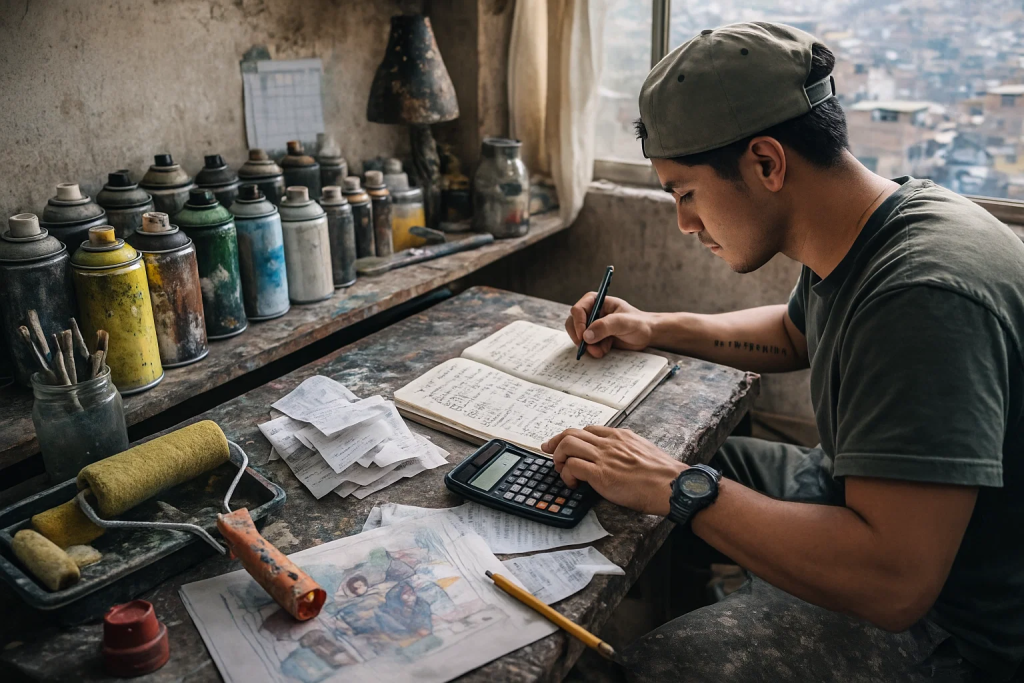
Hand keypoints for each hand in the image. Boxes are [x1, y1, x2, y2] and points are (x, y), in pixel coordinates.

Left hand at [541, 425, 685, 515]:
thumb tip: (619, 459)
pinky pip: (572, 467)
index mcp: (621, 436)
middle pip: (572, 433)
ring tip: (561, 469)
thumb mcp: (645, 451)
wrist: (673, 485)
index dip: (573, 437)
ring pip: (567, 445)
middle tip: (548, 451)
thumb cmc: (664, 475)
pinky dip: (566, 474)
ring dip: (558, 457)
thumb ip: (628, 450)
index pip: (589, 429)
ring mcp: (604, 458)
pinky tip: (572, 483)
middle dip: (555, 442)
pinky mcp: (601, 475)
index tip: (565, 444)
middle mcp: (610, 443)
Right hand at [565, 294, 654, 358]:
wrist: (647, 334)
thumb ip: (605, 326)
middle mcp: (591, 312)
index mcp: (596, 301)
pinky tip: (605, 350)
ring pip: (578, 336)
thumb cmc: (638, 323)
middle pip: (573, 323)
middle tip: (587, 347)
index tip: (583, 336)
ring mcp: (592, 325)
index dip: (578, 323)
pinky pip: (585, 345)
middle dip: (579, 337)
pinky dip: (592, 350)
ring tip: (601, 351)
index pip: (578, 309)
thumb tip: (586, 336)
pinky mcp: (595, 337)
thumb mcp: (624, 322)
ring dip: (587, 346)